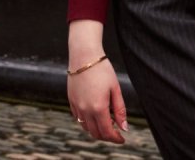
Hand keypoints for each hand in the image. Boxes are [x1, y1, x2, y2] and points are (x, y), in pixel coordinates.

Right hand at [66, 20, 126, 143]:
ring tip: (106, 125)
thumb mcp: (115, 89)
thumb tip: (124, 127)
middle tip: (115, 134)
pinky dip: (86, 122)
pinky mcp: (71, 99)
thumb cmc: (102, 70)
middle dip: (106, 137)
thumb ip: (120, 110)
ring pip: (85, 127)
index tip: (122, 138)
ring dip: (96, 130)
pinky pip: (78, 117)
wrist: (84, 55)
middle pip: (95, 133)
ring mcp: (76, 105)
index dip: (115, 138)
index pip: (107, 132)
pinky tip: (94, 116)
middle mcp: (85, 109)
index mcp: (98, 107)